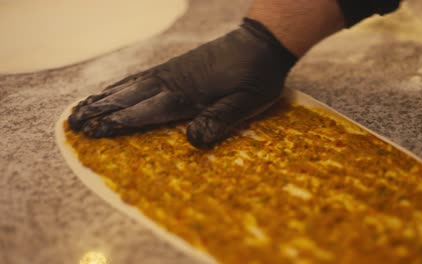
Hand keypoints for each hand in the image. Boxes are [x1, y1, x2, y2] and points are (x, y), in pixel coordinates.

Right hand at [68, 18, 295, 147]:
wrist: (261, 43)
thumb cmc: (256, 76)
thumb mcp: (246, 103)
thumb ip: (219, 120)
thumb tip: (191, 142)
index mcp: (187, 93)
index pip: (146, 111)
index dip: (119, 123)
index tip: (93, 132)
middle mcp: (173, 81)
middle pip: (130, 97)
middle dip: (101, 111)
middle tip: (73, 123)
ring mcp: (172, 71)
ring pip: (131, 85)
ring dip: (105, 97)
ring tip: (82, 107)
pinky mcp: (177, 66)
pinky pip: (142, 75)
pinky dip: (122, 84)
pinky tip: (114, 90)